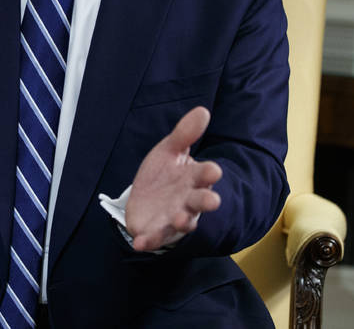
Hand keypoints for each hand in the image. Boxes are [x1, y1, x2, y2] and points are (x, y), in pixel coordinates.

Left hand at [124, 106, 222, 251]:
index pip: (204, 175)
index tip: (214, 169)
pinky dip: (148, 241)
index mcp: (192, 179)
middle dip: (205, 201)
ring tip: (182, 221)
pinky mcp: (155, 230)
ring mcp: (173, 217)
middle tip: (213, 200)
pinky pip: (154, 237)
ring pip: (182, 221)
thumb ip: (185, 134)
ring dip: (182, 222)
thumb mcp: (170, 151)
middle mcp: (187, 200)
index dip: (209, 173)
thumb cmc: (164, 174)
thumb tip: (203, 110)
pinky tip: (139, 243)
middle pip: (199, 201)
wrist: (146, 198)